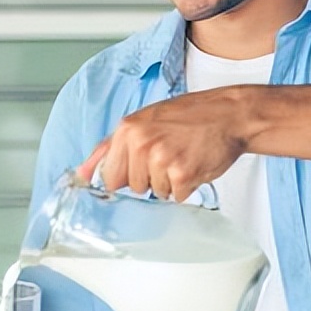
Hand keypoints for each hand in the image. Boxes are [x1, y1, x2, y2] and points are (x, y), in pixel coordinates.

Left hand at [78, 89, 253, 200]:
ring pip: (156, 193)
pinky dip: (187, 186)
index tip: (140, 168)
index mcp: (127, 129)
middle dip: (151, 177)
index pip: (109, 174)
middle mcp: (141, 143)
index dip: (126, 175)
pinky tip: (194, 164)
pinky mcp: (182, 174)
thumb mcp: (145, 121)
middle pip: (133, 186)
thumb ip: (109, 148)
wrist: (229, 114)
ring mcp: (161, 159)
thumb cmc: (189, 116)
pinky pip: (176, 196)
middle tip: (170, 153)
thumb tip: (82, 174)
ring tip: (183, 156)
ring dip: (170, 182)